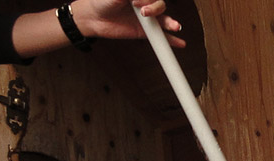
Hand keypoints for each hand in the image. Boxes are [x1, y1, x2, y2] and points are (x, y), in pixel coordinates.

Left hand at [69, 0, 184, 47]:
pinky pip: (161, 36)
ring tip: (174, 26)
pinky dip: (171, 40)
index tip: (136, 2)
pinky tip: (180, 43)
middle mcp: (145, 4)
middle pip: (160, 5)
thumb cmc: (102, 1)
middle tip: (143, 12)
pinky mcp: (144, 32)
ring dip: (170, 23)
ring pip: (164, 20)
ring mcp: (146, 19)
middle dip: (155, 8)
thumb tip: (138, 0)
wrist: (93, 18)